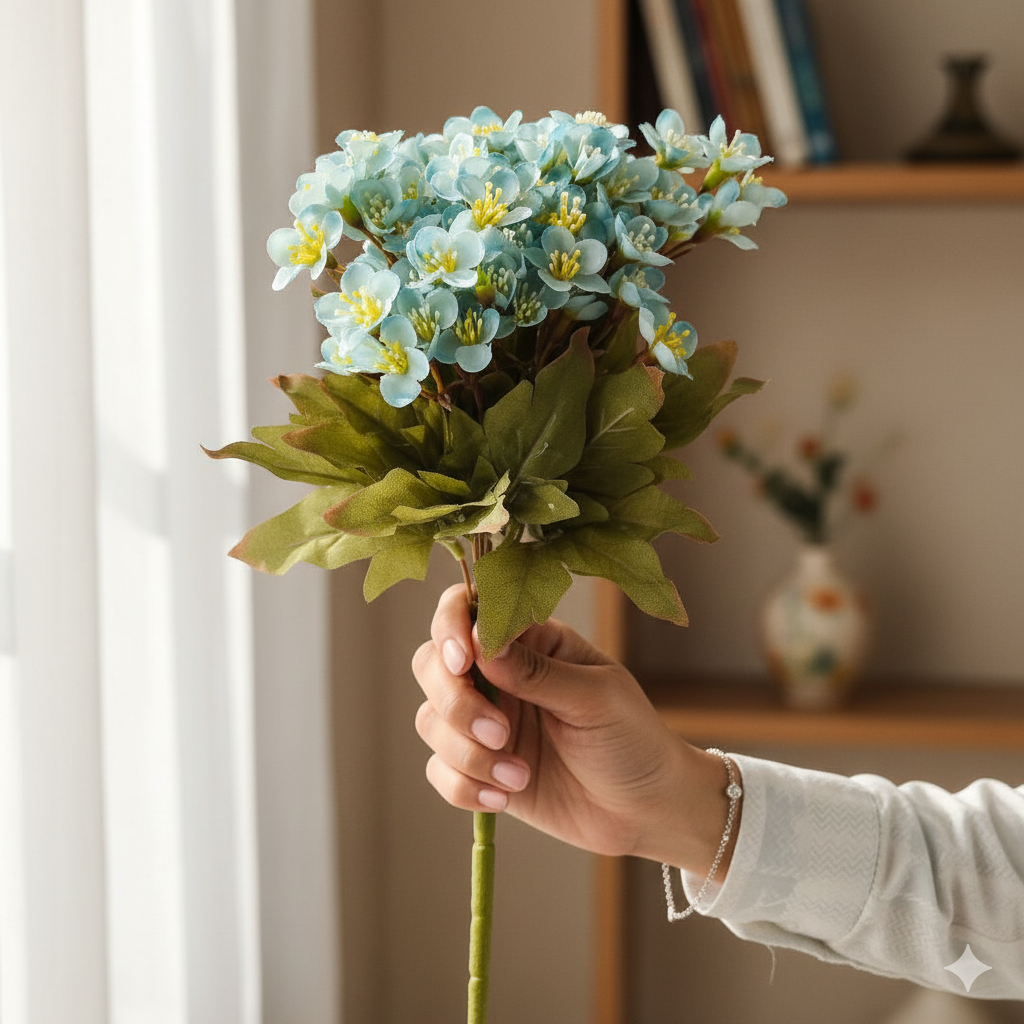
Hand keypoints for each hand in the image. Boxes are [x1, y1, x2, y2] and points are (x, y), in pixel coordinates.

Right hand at [412, 585, 738, 874]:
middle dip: (455, 701)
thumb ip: (538, 672)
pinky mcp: (479, 767)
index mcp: (530, 639)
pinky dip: (464, 786)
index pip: (468, 610)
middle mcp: (498, 674)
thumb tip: (481, 647)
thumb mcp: (595, 698)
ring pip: (431, 720)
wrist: (646, 810)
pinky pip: (440, 770)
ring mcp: (484, 721)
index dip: (451, 628)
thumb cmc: (632, 739)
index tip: (464, 662)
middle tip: (501, 733)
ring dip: (466, 752)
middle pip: (432, 664)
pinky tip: (504, 797)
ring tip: (518, 775)